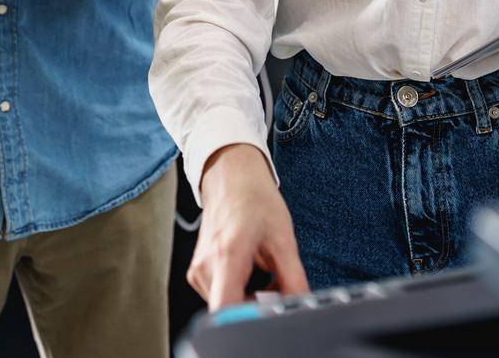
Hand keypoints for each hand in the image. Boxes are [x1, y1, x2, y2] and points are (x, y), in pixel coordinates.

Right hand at [191, 144, 309, 310]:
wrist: (231, 178)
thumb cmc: (255, 201)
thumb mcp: (284, 239)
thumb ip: (293, 279)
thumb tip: (301, 306)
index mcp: (227, 255)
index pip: (226, 308)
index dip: (247, 319)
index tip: (267, 313)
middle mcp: (206, 267)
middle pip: (232, 310)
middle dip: (259, 305)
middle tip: (277, 282)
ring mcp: (198, 271)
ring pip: (228, 305)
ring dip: (251, 298)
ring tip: (264, 269)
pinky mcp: (197, 273)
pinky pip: (222, 295)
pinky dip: (241, 291)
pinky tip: (251, 270)